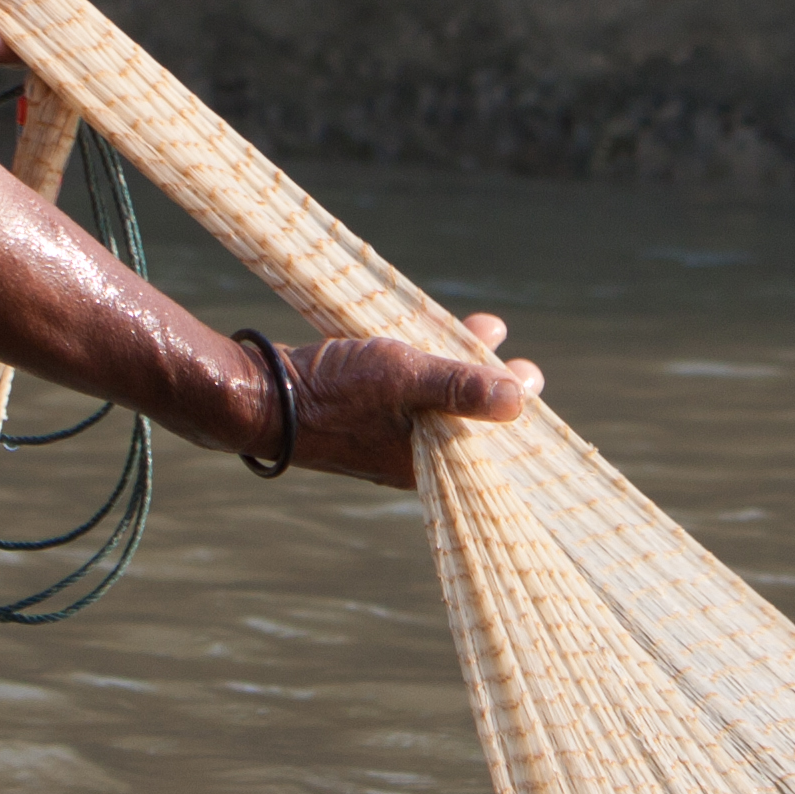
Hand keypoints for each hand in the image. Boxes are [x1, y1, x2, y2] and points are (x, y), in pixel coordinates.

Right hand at [276, 313, 539, 487]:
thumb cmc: (336, 393)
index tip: (532, 382)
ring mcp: (385, 434)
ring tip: (487, 332)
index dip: (515, 417)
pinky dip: (427, 364)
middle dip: (492, 385)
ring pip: (437, 400)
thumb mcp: (406, 380)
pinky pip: (408, 391)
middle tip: (520, 363)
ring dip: (461, 365)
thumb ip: (460, 387)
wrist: (263, 395)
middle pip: (466, 422)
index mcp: (427, 461)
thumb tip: (520, 398)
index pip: (487, 448)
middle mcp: (410, 455)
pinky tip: (434, 335)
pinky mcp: (363, 412)